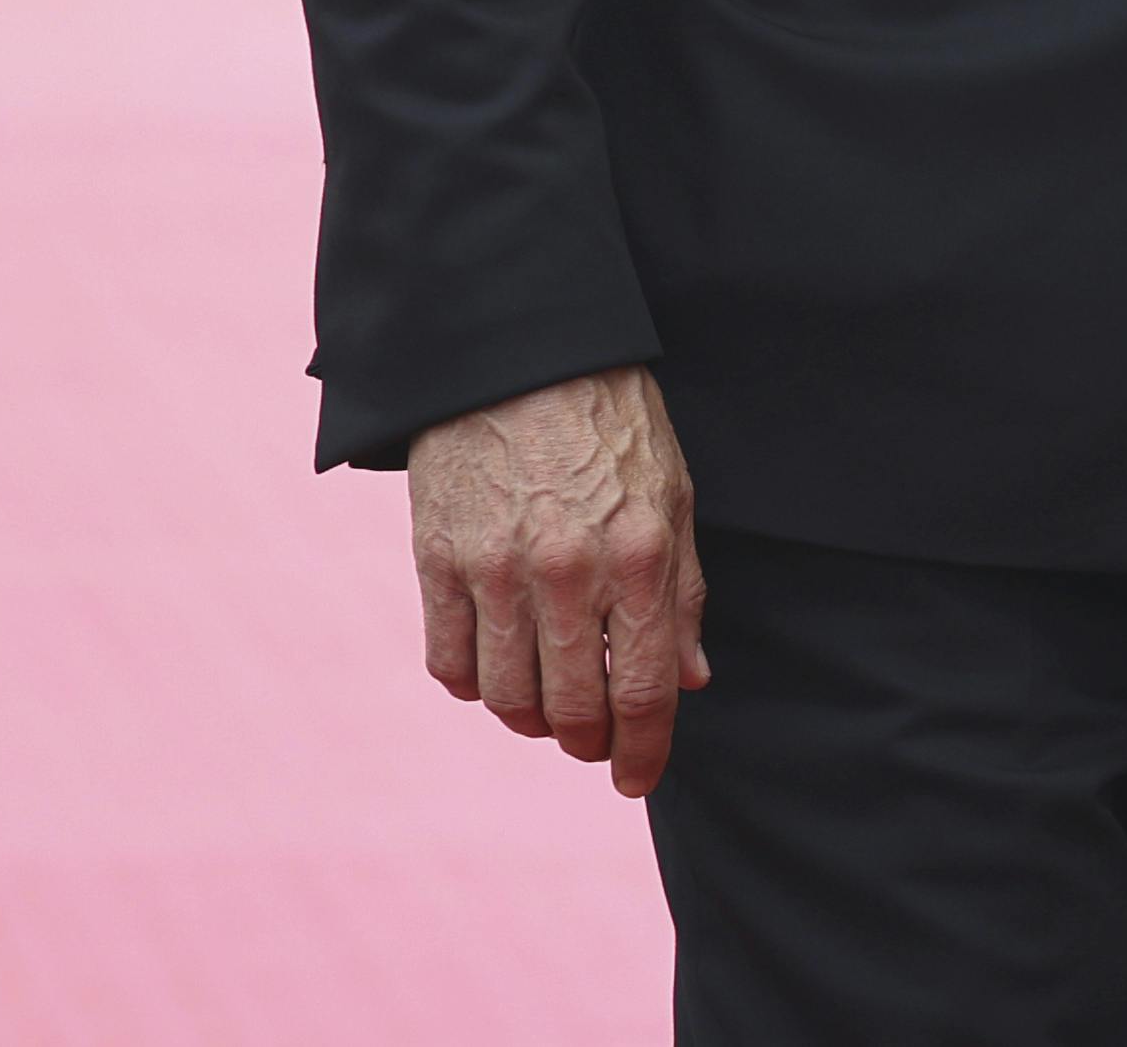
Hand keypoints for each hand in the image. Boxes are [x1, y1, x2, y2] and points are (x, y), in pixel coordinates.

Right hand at [407, 367, 706, 798]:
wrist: (519, 348)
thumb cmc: (607, 419)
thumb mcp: (672, 493)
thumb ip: (682, 594)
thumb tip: (689, 682)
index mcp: (637, 555)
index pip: (641, 692)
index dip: (642, 753)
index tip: (637, 779)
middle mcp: (566, 571)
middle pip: (569, 712)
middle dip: (586, 741)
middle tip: (591, 738)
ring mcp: (494, 568)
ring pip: (505, 700)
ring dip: (530, 719)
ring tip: (545, 701)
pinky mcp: (437, 558)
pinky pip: (449, 664)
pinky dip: (473, 683)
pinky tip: (495, 664)